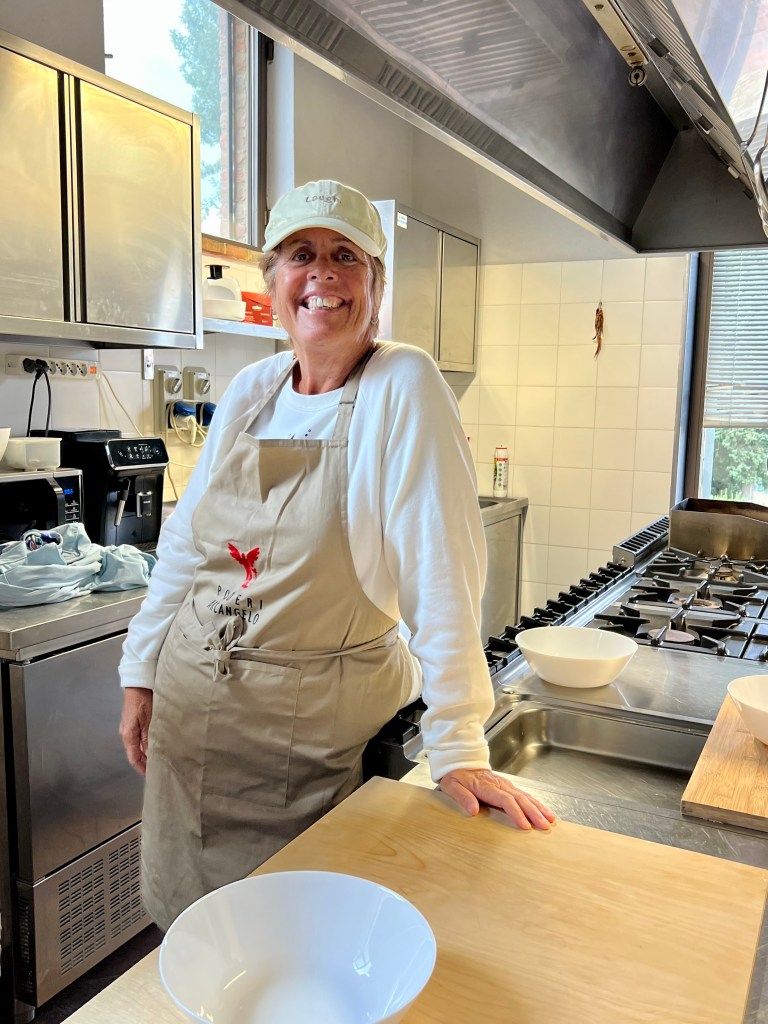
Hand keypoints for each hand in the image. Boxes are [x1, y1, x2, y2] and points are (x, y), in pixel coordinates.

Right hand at [119, 687, 153, 775]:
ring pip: (137, 747)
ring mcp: (129, 729)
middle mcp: (126, 734)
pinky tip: (154, 746)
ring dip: (146, 754)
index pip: (134, 757)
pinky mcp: (133, 724)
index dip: (142, 767)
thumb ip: (148, 737)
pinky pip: (138, 740)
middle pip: (135, 754)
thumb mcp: (148, 720)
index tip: (151, 775)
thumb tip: (150, 754)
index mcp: (128, 735)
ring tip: (157, 760)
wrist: (137, 685)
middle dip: (144, 763)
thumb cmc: (142, 700)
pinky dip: (145, 746)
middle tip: (157, 769)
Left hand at [439, 768, 554, 830]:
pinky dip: (536, 803)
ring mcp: (505, 785)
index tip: (525, 825)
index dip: (516, 813)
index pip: (505, 800)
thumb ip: (462, 797)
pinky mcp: (508, 786)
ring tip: (550, 820)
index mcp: (486, 786)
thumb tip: (473, 811)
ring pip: (525, 796)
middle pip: (520, 799)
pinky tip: (544, 811)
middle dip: (534, 813)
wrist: (460, 761)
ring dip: (539, 808)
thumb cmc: (456, 775)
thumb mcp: (452, 785)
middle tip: (544, 826)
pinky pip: (524, 795)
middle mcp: (499, 785)